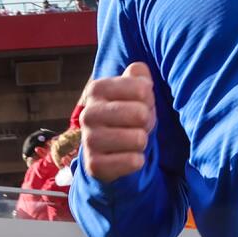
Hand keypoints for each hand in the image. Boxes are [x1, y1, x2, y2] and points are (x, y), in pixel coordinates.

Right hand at [82, 63, 155, 182]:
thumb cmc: (126, 114)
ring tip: (131, 140)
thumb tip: (139, 71)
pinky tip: (126, 157)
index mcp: (96, 89)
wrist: (108, 151)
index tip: (140, 104)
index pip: (143, 89)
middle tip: (137, 125)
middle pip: (141, 114)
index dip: (149, 99)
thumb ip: (138, 75)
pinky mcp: (94, 165)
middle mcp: (88, 113)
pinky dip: (137, 161)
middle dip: (147, 122)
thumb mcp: (132, 90)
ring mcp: (89, 140)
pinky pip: (133, 162)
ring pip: (138, 139)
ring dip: (141, 142)